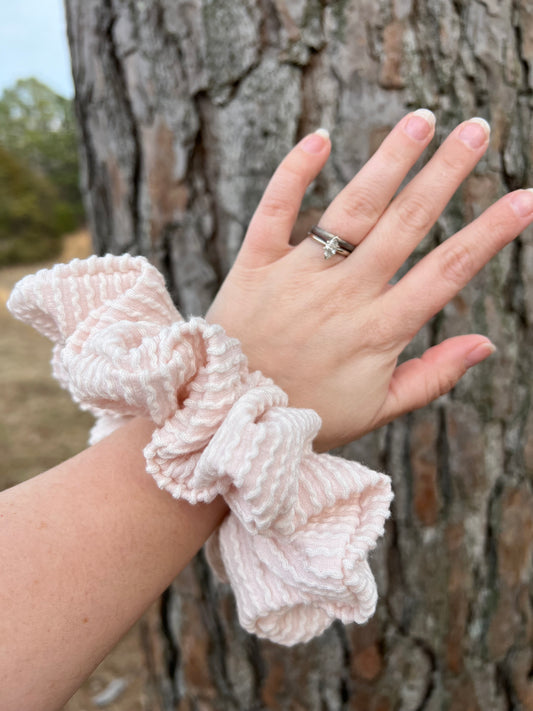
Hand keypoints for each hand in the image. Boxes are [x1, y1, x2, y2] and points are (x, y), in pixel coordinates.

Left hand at [207, 111, 532, 450]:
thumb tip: (487, 345)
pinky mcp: (254, 267)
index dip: (491, 233)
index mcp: (379, 332)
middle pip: (406, 225)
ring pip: (351, 209)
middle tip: (478, 129)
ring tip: (421, 119)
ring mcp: (297, 278)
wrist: (228, 417)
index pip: (447, 272)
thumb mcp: (376, 411)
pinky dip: (294, 172)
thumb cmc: (306, 416)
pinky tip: (321, 136)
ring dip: (388, 160)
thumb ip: (432, 378)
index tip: (525, 198)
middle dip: (446, 174)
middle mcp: (343, 297)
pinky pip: (274, 211)